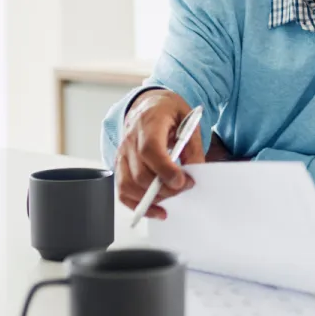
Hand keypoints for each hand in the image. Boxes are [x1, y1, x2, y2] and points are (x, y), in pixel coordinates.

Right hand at [115, 89, 204, 219]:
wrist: (150, 105)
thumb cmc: (169, 113)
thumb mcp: (189, 121)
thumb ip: (192, 147)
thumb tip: (194, 173)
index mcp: (149, 123)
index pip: (149, 150)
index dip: (165, 169)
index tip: (182, 182)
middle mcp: (130, 139)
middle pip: (140, 173)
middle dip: (164, 188)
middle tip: (185, 187)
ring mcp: (122, 153)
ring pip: (128, 185)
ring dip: (152, 198)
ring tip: (173, 197)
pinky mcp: (120, 165)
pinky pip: (122, 191)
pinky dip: (138, 205)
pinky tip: (156, 209)